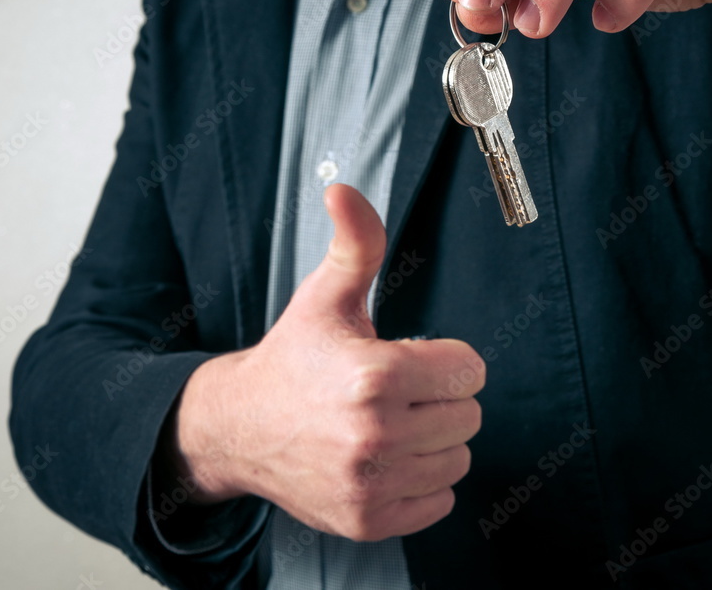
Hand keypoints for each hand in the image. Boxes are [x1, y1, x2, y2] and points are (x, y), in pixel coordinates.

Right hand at [167, 184, 484, 540]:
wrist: (241, 428)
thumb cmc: (294, 358)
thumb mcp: (326, 296)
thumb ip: (356, 243)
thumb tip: (345, 190)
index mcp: (374, 375)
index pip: (470, 370)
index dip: (446, 359)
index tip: (414, 357)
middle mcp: (374, 435)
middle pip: (469, 415)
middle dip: (441, 398)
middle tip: (398, 390)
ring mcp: (371, 483)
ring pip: (458, 460)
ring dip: (435, 440)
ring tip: (392, 422)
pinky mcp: (368, 520)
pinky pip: (440, 503)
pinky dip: (423, 482)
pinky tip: (388, 457)